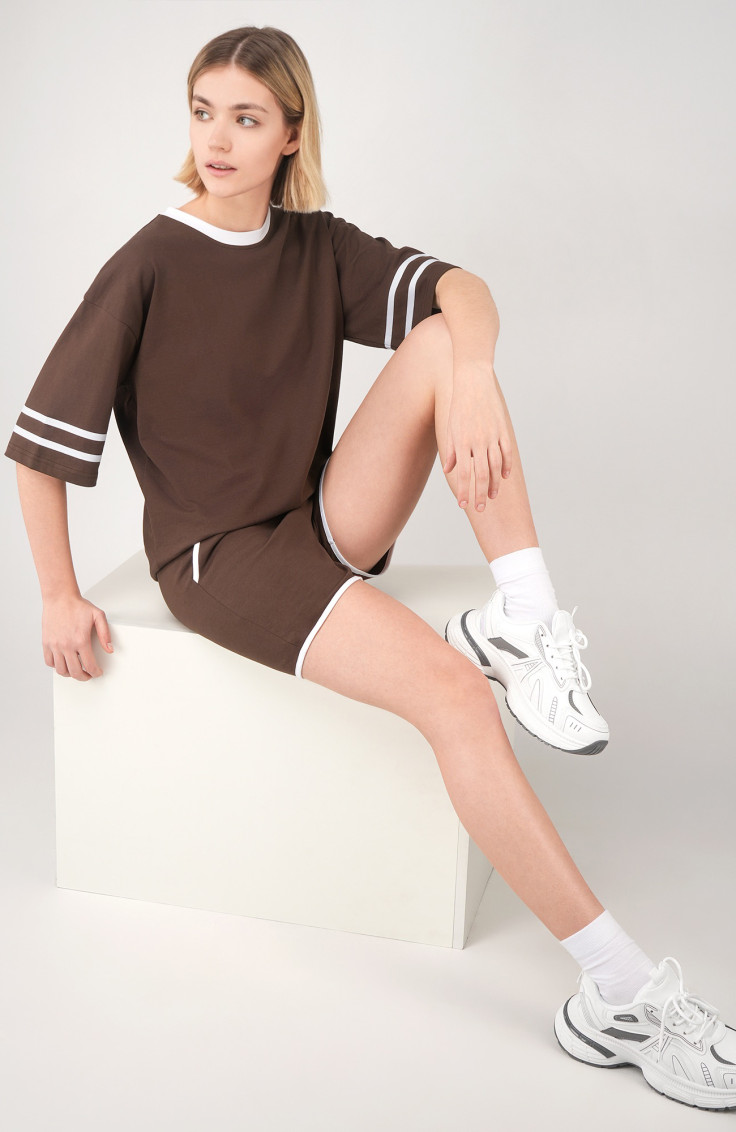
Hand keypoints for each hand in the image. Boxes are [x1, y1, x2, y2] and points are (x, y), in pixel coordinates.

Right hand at [42, 594, 113, 680]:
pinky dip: (56, 666)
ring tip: (76, 670)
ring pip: (61, 670)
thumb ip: (105, 634)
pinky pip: (49, 662)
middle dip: (84, 677)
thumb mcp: (98, 616)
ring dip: (70, 674)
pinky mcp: (46, 643)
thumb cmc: (78, 606)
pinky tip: (63, 662)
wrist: (60, 598)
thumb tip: (109, 649)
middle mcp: (66, 645)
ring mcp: (55, 645)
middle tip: (88, 675)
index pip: (89, 665)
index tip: (97, 672)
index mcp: (81, 640)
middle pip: (75, 672)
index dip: (95, 672)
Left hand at [442, 362, 511, 509]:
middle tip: (480, 508)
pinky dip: (506, 466)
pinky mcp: (502, 429)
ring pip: (496, 466)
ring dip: (495, 483)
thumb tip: (449, 470)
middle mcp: (478, 441)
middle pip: (481, 474)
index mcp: (462, 442)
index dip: (464, 491)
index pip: (463, 474)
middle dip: (480, 494)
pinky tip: (505, 477)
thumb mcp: (449, 427)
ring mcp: (492, 435)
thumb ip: (450, 450)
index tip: (463, 505)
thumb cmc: (458, 405)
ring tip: (492, 496)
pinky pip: (506, 452)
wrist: (472, 381)